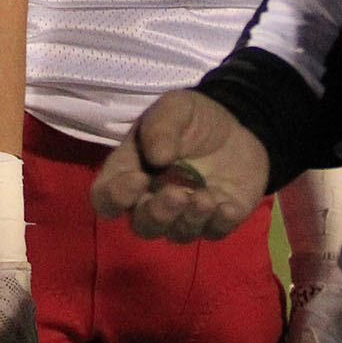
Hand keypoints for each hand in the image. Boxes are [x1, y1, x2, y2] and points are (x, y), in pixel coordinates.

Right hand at [90, 90, 269, 242]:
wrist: (235, 128)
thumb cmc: (193, 120)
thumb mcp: (175, 107)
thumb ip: (161, 126)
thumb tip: (157, 157)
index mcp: (130, 174)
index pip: (106, 199)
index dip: (115, 197)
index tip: (138, 179)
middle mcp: (153, 202)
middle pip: (143, 226)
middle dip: (158, 214)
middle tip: (177, 194)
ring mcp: (185, 216)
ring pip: (177, 234)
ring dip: (189, 220)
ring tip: (205, 198)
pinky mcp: (216, 221)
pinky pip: (214, 233)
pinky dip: (219, 224)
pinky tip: (227, 207)